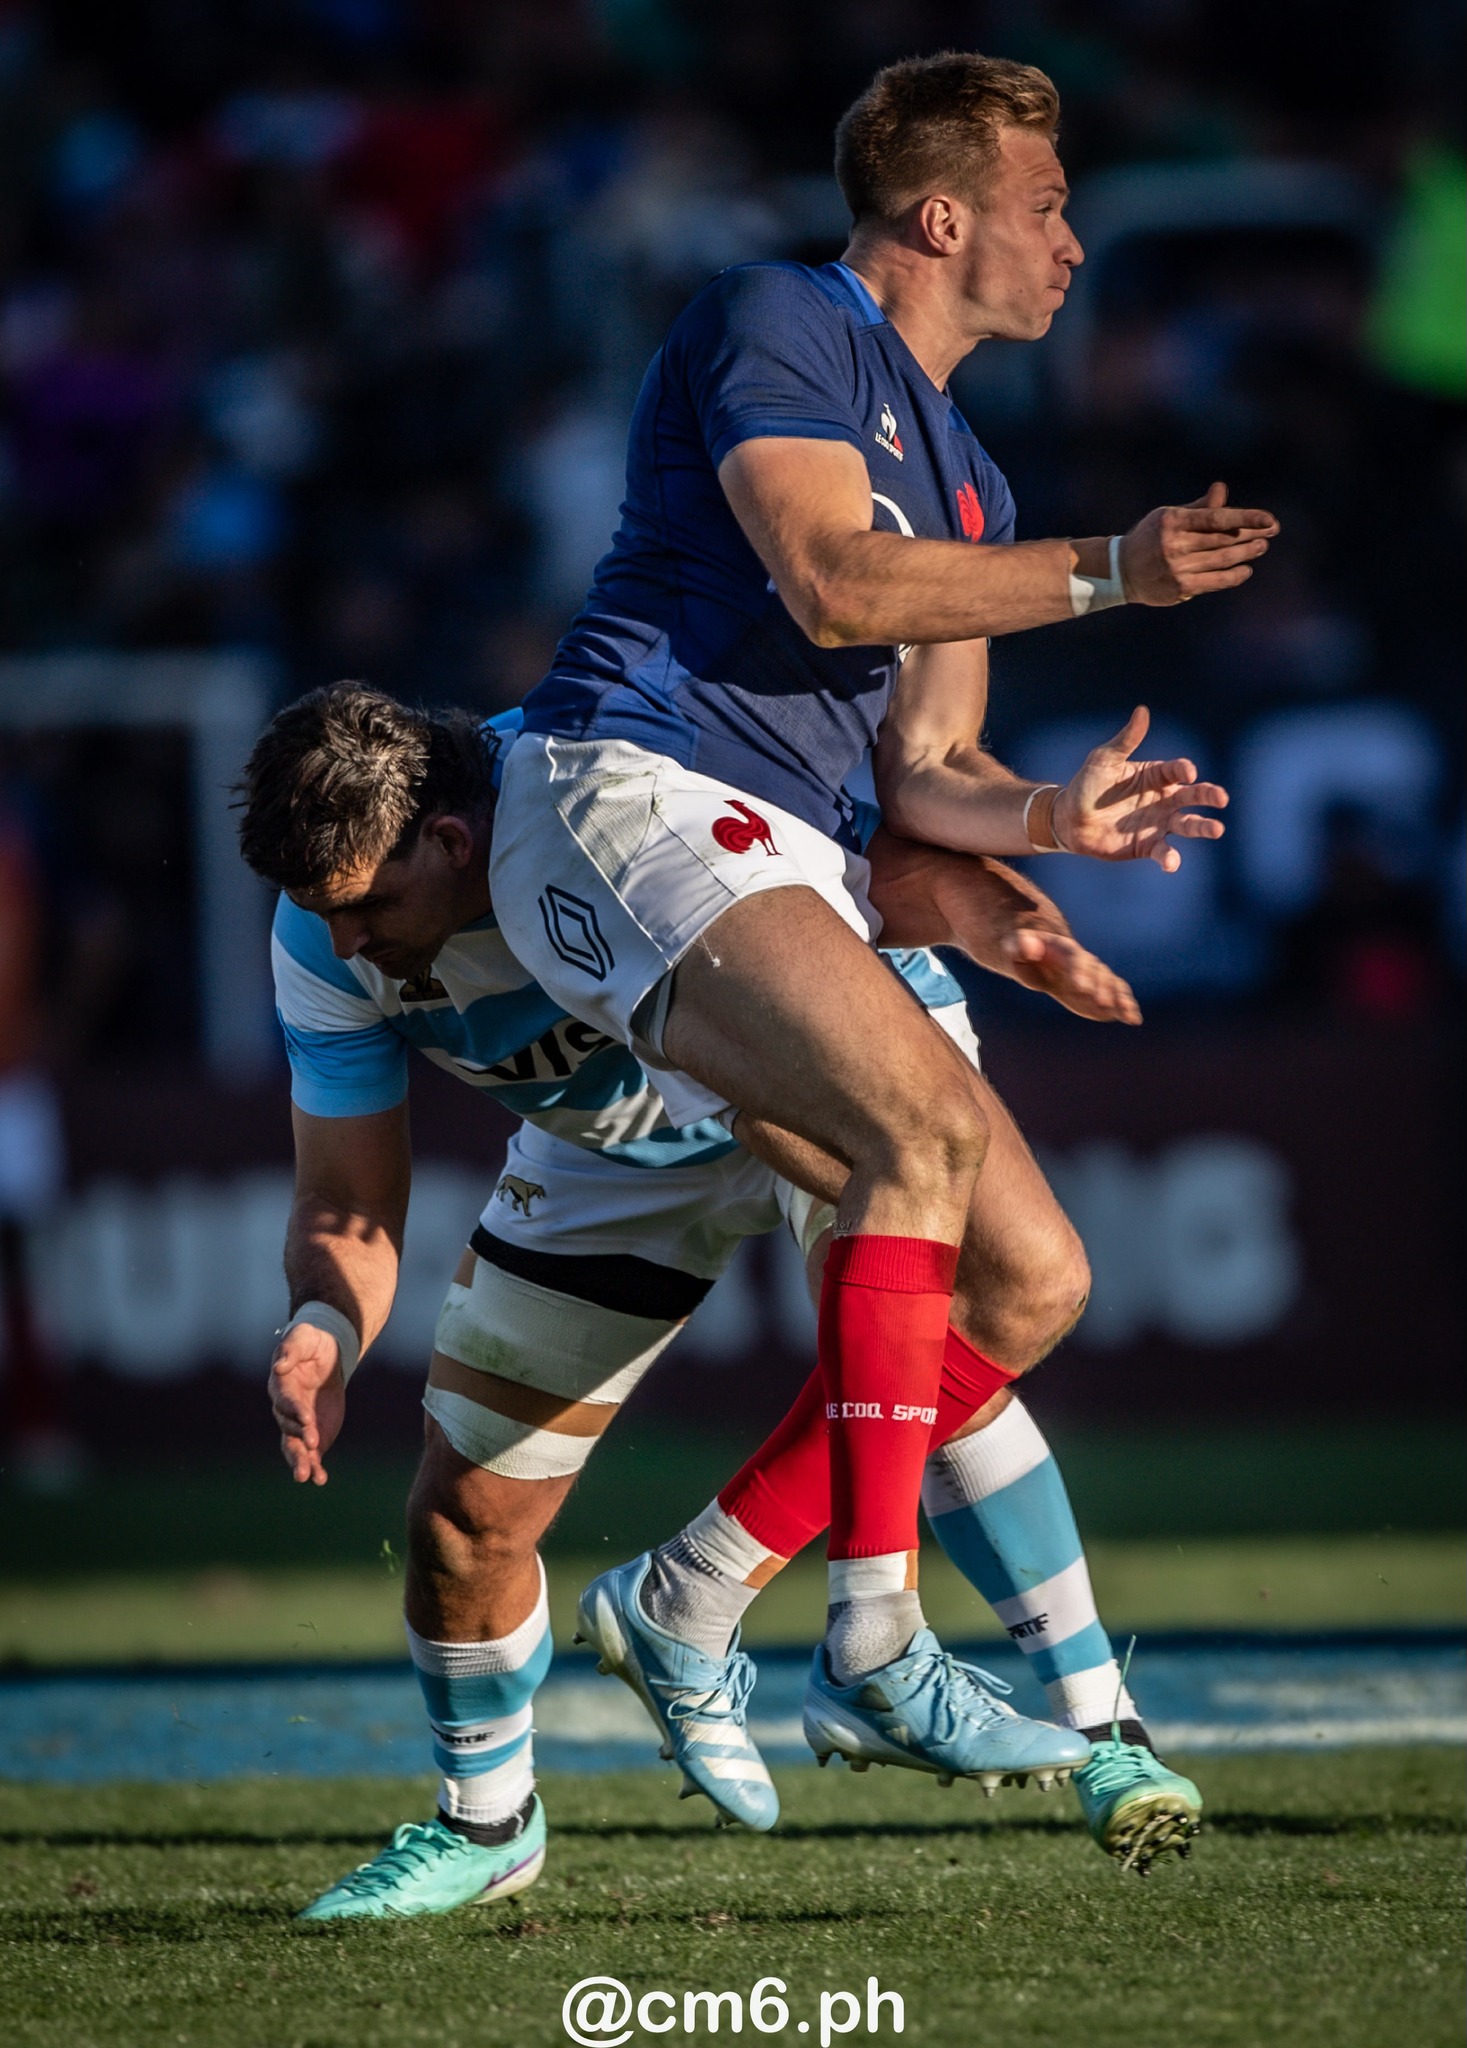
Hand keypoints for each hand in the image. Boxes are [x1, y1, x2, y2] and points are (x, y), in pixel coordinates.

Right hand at [267, 1322, 347, 1484]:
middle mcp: (285, 1409)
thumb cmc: (311, 1343)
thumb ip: (291, 1349)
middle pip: (287, 1427)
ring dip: (300, 1461)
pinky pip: (311, 1454)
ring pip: (294, 1446)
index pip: (285, 1401)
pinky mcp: (312, 1435)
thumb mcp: (303, 1337)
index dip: (294, 1410)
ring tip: (307, 1477)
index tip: (307, 1418)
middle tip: (311, 1445)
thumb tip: (279, 1365)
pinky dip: (315, 1466)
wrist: (326, 1356)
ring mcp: (297, 1425)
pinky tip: (320, 1479)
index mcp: (281, 1386)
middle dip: (299, 1437)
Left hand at [999, 927, 1141, 1023]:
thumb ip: (1020, 946)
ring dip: (1120, 999)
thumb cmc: (1025, 953)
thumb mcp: (1016, 946)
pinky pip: (1118, 997)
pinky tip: (1134, 1019)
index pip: (1077, 961)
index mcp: (1067, 951)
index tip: (1081, 987)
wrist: (1042, 960)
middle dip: (1100, 988)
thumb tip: (1029, 949)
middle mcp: (1087, 963)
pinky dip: (1127, 1007)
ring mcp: (1097, 977)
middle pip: (1098, 974)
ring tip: (1128, 1013)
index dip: (1080, 973)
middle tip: (1101, 1003)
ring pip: (1113, 986)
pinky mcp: (1102, 992)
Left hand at [1053, 705, 1226, 872]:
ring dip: (1203, 827)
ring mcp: (1158, 823)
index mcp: (1156, 775)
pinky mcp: (1148, 845)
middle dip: (1208, 796)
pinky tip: (1171, 862)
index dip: (1184, 770)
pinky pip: (1164, 851)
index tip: (1187, 773)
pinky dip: (1170, 858)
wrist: (1070, 820)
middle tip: (1221, 798)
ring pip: (1188, 824)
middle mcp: (1163, 799)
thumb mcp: (1104, 759)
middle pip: (1193, 795)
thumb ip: (1126, 740)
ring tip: (1217, 830)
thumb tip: (1143, 710)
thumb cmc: (1088, 784)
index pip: (1177, 770)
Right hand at [1119, 482, 1277, 605]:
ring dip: (1246, 553)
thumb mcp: (1170, 517)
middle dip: (1251, 534)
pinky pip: (1215, 581)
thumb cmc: (1150, 537)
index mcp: (1174, 521)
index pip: (1217, 518)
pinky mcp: (1181, 588)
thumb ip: (1199, 508)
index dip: (1246, 517)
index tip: (1269, 519)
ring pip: (1223, 560)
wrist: (1122, 571)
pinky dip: (1234, 576)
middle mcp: (1175, 545)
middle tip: (1271, 531)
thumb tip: (1222, 489)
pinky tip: (1245, 570)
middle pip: (1224, 539)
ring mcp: (1178, 568)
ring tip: (1261, 546)